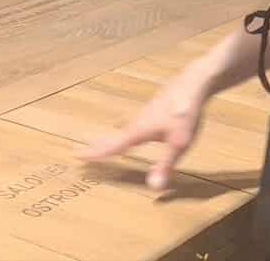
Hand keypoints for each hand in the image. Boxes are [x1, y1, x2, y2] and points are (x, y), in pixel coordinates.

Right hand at [76, 73, 208, 189]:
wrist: (193, 83)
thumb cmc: (186, 113)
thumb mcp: (179, 144)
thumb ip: (165, 165)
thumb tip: (153, 188)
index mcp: (139, 132)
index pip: (113, 146)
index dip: (96, 153)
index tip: (76, 156)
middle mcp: (137, 123)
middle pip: (113, 138)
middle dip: (96, 146)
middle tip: (78, 151)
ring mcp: (144, 116)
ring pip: (121, 130)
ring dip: (107, 138)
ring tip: (96, 141)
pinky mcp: (152, 112)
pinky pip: (130, 126)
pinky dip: (121, 132)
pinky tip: (126, 131)